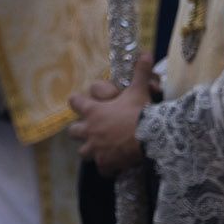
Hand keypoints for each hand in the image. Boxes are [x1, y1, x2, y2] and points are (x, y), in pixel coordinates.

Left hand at [67, 54, 155, 175]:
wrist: (150, 137)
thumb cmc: (140, 112)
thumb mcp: (139, 90)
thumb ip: (140, 72)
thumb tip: (146, 53)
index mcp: (93, 111)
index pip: (74, 103)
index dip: (77, 102)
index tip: (82, 103)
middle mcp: (89, 130)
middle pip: (73, 132)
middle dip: (81, 132)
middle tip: (93, 131)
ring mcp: (96, 148)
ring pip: (83, 152)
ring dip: (91, 151)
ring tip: (103, 150)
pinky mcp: (106, 163)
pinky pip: (101, 169)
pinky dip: (107, 168)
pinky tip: (116, 166)